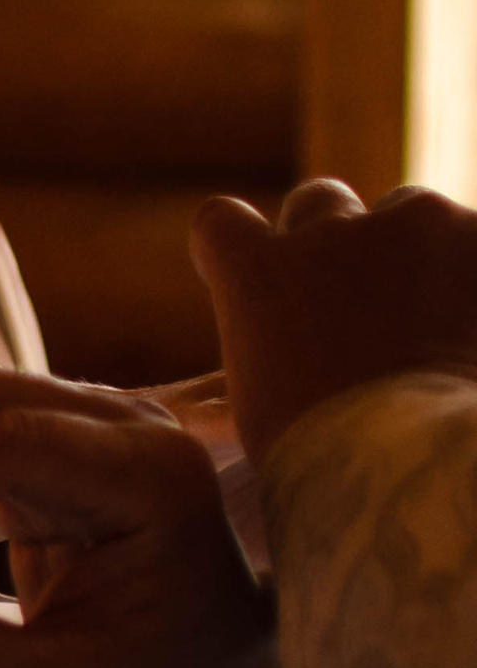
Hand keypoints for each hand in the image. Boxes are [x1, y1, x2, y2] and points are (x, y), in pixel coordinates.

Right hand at [193, 177, 476, 465]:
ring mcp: (416, 225)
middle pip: (319, 202)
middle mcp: (329, 231)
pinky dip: (474, 279)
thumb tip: (217, 400)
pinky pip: (474, 242)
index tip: (260, 277)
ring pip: (409, 214)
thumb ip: (251, 378)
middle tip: (362, 305)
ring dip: (416, 254)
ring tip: (440, 326)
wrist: (424, 465)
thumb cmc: (335, 466)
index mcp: (256, 276)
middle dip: (335, 242)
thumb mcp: (261, 422)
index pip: (220, 223)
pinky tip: (472, 340)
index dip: (240, 247)